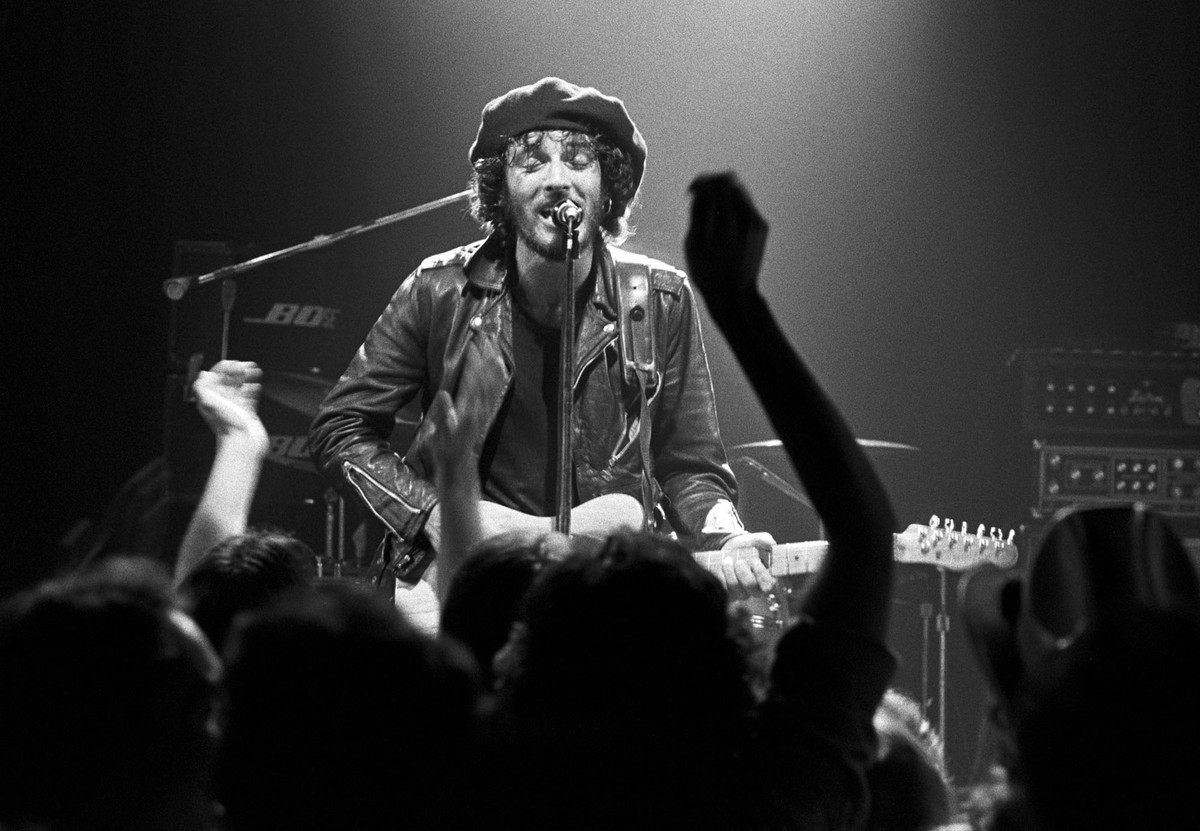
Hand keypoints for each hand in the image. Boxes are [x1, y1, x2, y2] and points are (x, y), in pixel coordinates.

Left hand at [192, 360, 267, 451]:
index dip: (224, 368)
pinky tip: (256, 386)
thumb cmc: (228, 427)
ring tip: (255, 372)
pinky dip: (253, 389)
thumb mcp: (209, 403)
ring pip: (240, 386)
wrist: (243, 444)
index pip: (215, 376)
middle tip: (247, 366)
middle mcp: (223, 401)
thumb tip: (202, 374)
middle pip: (229, 379)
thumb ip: (202, 387)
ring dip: (247, 377)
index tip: (234, 365)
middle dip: (238, 370)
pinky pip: (250, 396)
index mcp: (212, 398)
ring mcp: (235, 406)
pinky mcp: (247, 412)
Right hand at [684, 173, 767, 316]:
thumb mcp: (693, 245)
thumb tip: (700, 191)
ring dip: (723, 193)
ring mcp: (757, 222)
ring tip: (710, 208)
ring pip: (741, 190)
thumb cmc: (708, 273)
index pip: (718, 184)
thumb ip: (698, 213)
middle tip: (699, 195)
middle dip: (713, 184)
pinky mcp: (763, 227)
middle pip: (731, 181)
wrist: (735, 294)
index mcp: (727, 223)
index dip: (702, 182)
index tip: (691, 191)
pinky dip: (733, 204)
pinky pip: (747, 204)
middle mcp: (746, 219)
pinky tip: (722, 220)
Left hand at [718, 530, 777, 599]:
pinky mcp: (728, 592)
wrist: (730, 549)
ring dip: (730, 572)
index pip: (768, 584)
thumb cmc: (748, 547)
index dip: (761, 574)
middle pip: (751, 587)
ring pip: (735, 588)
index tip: (754, 560)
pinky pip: (723, 588)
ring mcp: (742, 592)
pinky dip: (720, 575)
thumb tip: (772, 544)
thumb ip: (766, 540)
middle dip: (744, 573)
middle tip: (739, 561)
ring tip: (727, 559)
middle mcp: (755, 588)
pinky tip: (720, 566)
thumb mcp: (757, 540)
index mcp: (767, 578)